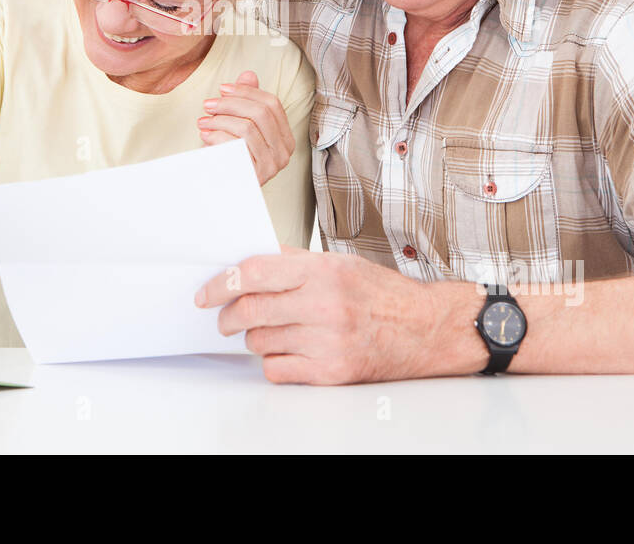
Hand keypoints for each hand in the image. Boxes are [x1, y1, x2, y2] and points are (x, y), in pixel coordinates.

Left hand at [194, 248, 482, 383]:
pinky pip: (277, 369)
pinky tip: (288, 351)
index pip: (254, 273)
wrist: (426, 329)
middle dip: (228, 316)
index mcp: (323, 271)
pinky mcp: (331, 372)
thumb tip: (248, 260)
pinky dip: (274, 362)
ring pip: (260, 341)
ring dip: (255, 338)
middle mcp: (324, 304)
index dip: (221, 283)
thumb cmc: (384, 294)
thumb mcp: (340, 262)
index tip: (207, 293)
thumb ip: (293, 260)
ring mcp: (327, 341)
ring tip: (271, 331)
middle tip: (224, 319)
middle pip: (250, 310)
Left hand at [197, 70, 294, 185]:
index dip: (247, 92)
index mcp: (284, 137)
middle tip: (208, 104)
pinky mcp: (257, 176)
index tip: (222, 88)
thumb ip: (246, 101)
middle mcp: (284, 152)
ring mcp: (273, 166)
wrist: (220, 191)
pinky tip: (205, 136)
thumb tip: (248, 74)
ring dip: (220, 120)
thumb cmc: (229, 156)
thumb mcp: (238, 125)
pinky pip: (237, 145)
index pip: (272, 104)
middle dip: (230, 104)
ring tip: (203, 121)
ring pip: (248, 127)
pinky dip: (218, 136)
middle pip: (261, 113)